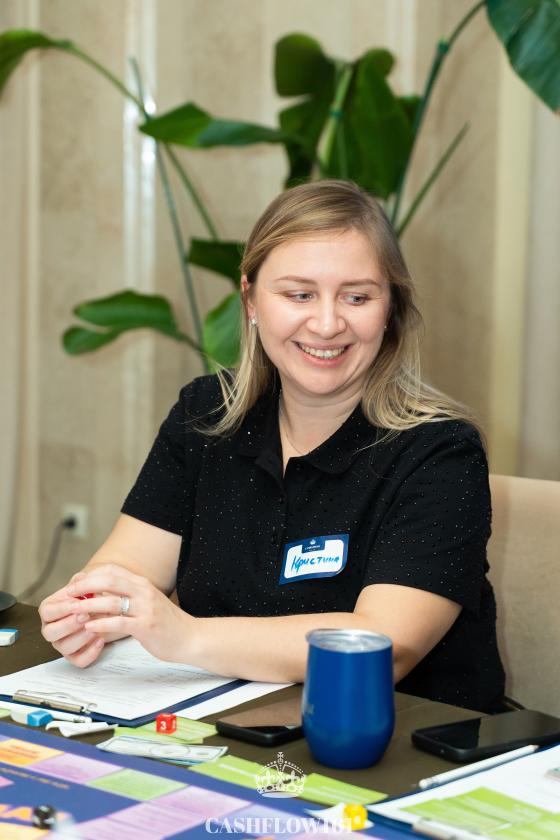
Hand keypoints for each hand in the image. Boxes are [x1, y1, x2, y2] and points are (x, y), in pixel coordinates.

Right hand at [39, 572, 105, 667]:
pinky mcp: (75, 656)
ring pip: (64, 647)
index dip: (61, 609)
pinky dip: (90, 653)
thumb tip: (82, 578)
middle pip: (50, 633)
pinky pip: (79, 661)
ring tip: (95, 628)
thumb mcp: (83, 585)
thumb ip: (81, 581)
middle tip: (85, 616)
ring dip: (80, 638)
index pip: (47, 612)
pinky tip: (101, 640)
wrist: (100, 608)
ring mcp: (62, 644)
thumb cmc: (87, 597)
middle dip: (68, 624)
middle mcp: (52, 630)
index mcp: (49, 612)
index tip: (77, 603)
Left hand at [66, 564, 194, 662]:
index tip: (76, 582)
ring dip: (88, 605)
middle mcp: (144, 591)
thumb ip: (129, 596)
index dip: (92, 574)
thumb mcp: (147, 603)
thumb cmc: (167, 623)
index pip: (113, 570)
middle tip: (68, 593)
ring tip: (72, 611)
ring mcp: (146, 608)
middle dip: (85, 585)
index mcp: (143, 584)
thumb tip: (102, 595)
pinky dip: (101, 623)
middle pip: (109, 579)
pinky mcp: (146, 626)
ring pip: (111, 600)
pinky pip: (119, 622)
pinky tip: (89, 627)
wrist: (191, 637)